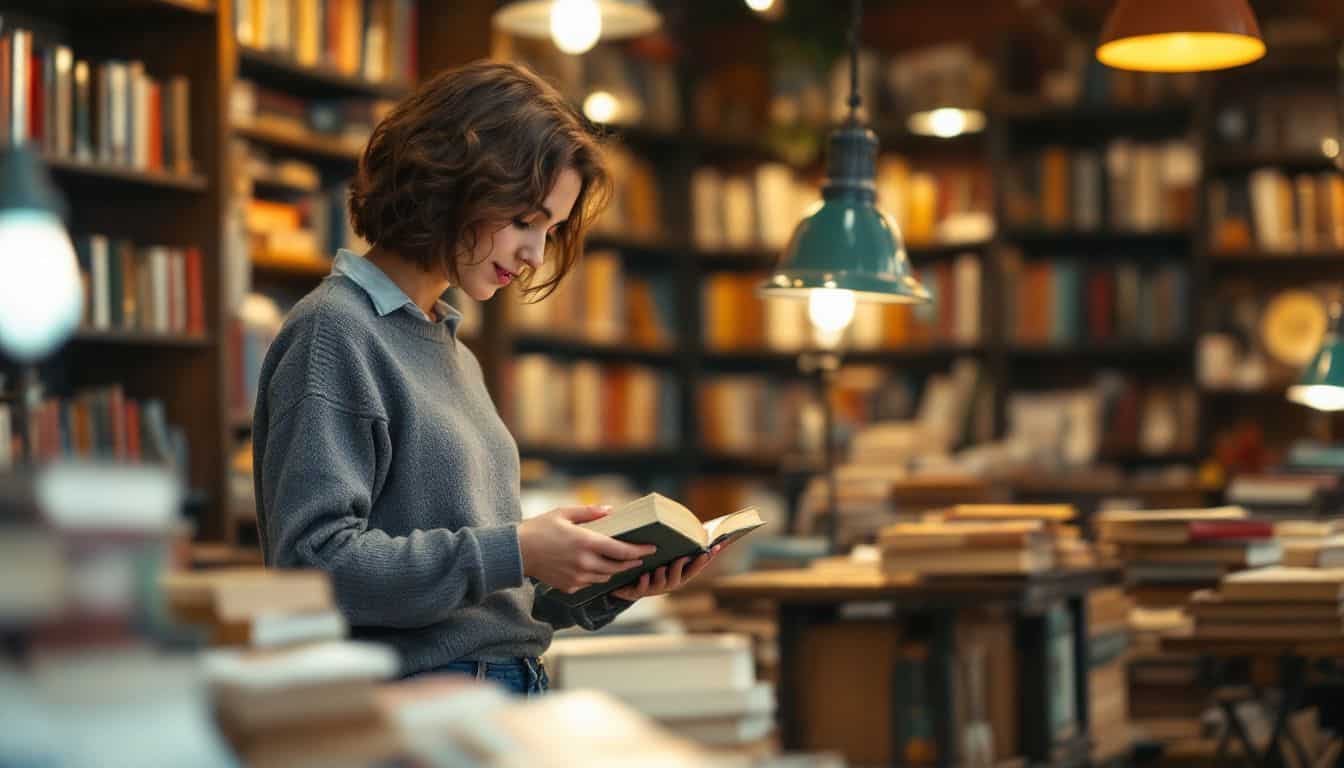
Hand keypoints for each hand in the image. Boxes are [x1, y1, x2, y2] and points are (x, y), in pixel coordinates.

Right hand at [518, 506, 656, 593]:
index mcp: (585, 543)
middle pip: (618, 567)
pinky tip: (595, 567)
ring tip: (619, 561)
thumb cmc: (539, 528)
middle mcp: (584, 563)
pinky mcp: (569, 587)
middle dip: (631, 562)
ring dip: (614, 570)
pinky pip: (590, 583)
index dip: (639, 550)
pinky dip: (595, 576)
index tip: (652, 548)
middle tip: (640, 557)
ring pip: (605, 577)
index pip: (621, 551)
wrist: (516, 552)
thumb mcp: (564, 513)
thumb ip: (590, 513)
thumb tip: (611, 511)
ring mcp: (577, 578)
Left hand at [611, 544, 723, 601]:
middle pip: (683, 577)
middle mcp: (670, 583)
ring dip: (663, 575)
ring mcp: (655, 588)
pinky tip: (643, 576)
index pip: (697, 567)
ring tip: (661, 568)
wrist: (627, 585)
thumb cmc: (651, 566)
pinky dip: (644, 582)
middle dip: (684, 567)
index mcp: (679, 574)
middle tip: (686, 557)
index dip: (706, 559)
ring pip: (663, 583)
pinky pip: (642, 589)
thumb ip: (679, 546)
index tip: (716, 547)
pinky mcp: (639, 591)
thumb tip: (698, 527)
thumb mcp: (665, 556)